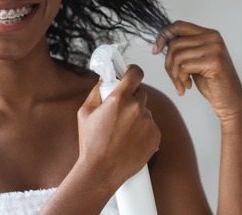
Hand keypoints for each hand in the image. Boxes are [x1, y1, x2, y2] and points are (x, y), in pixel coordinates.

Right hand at [76, 65, 160, 186]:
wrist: (101, 171)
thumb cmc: (90, 143)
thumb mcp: (85, 113)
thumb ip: (97, 92)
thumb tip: (104, 80)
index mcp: (120, 98)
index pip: (136, 73)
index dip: (133, 71)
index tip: (130, 74)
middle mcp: (137, 108)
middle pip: (141, 94)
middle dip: (131, 99)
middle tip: (119, 113)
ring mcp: (149, 122)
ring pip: (145, 112)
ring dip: (137, 117)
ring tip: (122, 133)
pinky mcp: (156, 136)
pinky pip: (151, 127)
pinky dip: (144, 131)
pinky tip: (131, 141)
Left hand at [153, 21, 241, 122]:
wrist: (230, 101)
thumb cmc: (212, 82)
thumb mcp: (196, 60)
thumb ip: (184, 48)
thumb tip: (162, 42)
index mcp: (209, 34)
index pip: (179, 25)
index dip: (163, 36)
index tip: (156, 50)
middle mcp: (213, 38)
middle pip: (174, 43)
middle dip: (168, 64)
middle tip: (174, 79)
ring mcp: (215, 49)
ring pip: (177, 56)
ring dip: (175, 74)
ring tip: (182, 84)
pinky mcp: (214, 62)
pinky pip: (184, 66)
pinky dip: (181, 79)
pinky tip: (188, 86)